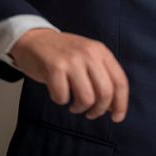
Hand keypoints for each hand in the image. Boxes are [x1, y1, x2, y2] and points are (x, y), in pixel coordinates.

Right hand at [9, 28, 128, 121]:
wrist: (35, 39)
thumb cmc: (63, 53)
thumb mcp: (89, 55)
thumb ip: (102, 74)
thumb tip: (113, 105)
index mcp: (101, 51)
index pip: (120, 81)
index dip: (121, 103)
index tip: (116, 117)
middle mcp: (89, 53)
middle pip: (105, 93)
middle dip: (99, 110)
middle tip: (90, 113)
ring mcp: (72, 60)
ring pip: (86, 99)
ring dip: (80, 108)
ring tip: (74, 104)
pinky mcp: (54, 67)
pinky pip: (63, 97)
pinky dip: (61, 100)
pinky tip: (59, 92)